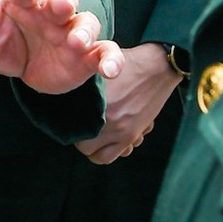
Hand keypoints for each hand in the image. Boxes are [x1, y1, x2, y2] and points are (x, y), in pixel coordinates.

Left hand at [0, 0, 123, 93]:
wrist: (34, 62)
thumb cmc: (8, 41)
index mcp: (24, 0)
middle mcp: (51, 11)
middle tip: (60, 4)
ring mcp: (72, 31)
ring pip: (85, 22)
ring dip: (84, 29)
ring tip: (77, 41)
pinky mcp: (89, 55)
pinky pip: (106, 52)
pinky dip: (112, 59)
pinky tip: (110, 70)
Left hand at [75, 43, 179, 163]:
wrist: (155, 68)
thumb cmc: (126, 65)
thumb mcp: (97, 65)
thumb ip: (82, 84)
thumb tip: (67, 96)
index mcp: (92, 102)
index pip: (71, 127)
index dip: (68, 126)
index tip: (71, 121)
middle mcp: (104, 119)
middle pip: (82, 145)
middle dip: (80, 140)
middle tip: (82, 129)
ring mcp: (120, 130)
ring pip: (98, 156)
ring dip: (95, 150)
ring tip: (95, 138)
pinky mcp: (133, 134)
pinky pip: (119, 154)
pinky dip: (112, 151)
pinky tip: (112, 137)